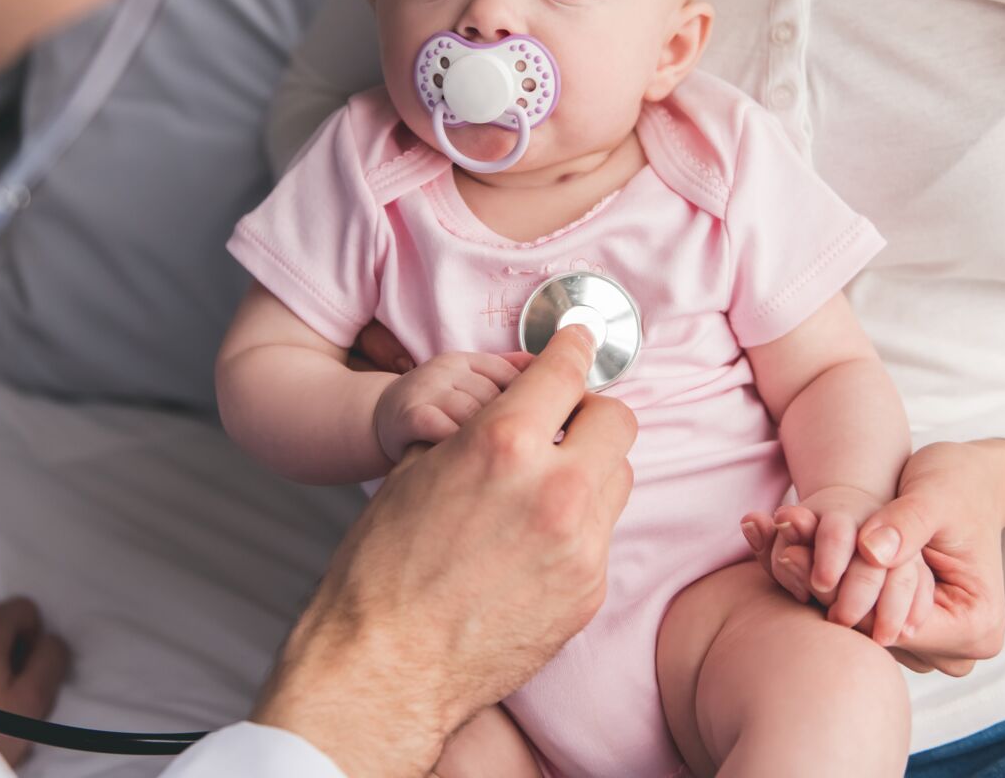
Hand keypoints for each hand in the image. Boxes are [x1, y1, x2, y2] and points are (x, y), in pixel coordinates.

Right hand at [253, 325, 636, 777]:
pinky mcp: (589, 592)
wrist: (386, 663)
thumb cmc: (385, 564)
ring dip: (590, 466)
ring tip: (547, 484)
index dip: (572, 346)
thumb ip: (477, 429)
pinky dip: (580, 523)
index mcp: (503, 442)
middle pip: (616, 419)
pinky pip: (603, 533)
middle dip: (590, 411)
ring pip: (618, 476)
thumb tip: (514, 407)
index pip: (565, 369)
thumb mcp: (417, 467)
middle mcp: (555, 487)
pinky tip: (538, 538)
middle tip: (562, 421)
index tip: (576, 341)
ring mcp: (580, 544)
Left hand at [743, 441, 1004, 674]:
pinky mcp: (904, 620)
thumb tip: (870, 552)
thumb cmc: (956, 486)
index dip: (841, 594)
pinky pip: (864, 611)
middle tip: (780, 553)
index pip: (890, 627)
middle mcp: (954, 649)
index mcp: (974, 626)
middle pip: (871, 630)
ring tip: (783, 551)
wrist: (967, 481)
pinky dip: (833, 584)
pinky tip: (798, 554)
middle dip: (824, 592)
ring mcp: (928, 640)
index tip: (793, 556)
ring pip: (862, 623)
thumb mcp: (933, 500)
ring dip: (822, 590)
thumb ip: (905, 527)